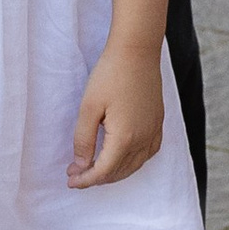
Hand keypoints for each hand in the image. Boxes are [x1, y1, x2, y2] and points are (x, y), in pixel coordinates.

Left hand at [68, 34, 165, 186]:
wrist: (137, 50)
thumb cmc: (110, 74)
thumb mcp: (89, 107)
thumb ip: (83, 140)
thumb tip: (81, 166)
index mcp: (124, 138)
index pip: (103, 172)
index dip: (85, 179)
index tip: (70, 179)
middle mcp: (143, 139)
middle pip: (119, 172)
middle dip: (97, 178)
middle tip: (76, 173)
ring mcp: (153, 131)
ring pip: (135, 165)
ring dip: (114, 172)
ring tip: (95, 168)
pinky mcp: (158, 122)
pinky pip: (148, 153)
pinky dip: (134, 162)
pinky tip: (123, 158)